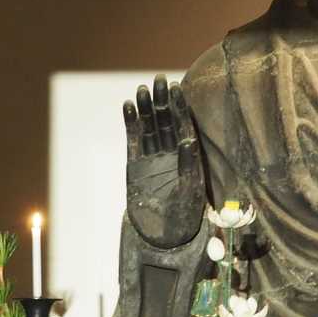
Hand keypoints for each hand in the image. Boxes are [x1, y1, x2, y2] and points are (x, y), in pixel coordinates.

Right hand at [122, 75, 204, 247]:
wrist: (163, 236)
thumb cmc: (183, 215)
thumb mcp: (189, 190)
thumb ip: (187, 165)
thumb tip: (188, 141)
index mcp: (189, 156)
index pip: (184, 126)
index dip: (180, 107)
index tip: (176, 88)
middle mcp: (172, 153)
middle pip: (166, 121)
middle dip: (162, 101)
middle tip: (158, 81)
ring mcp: (153, 158)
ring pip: (150, 127)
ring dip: (146, 108)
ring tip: (141, 89)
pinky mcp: (136, 164)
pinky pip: (134, 140)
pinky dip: (131, 124)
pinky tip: (128, 107)